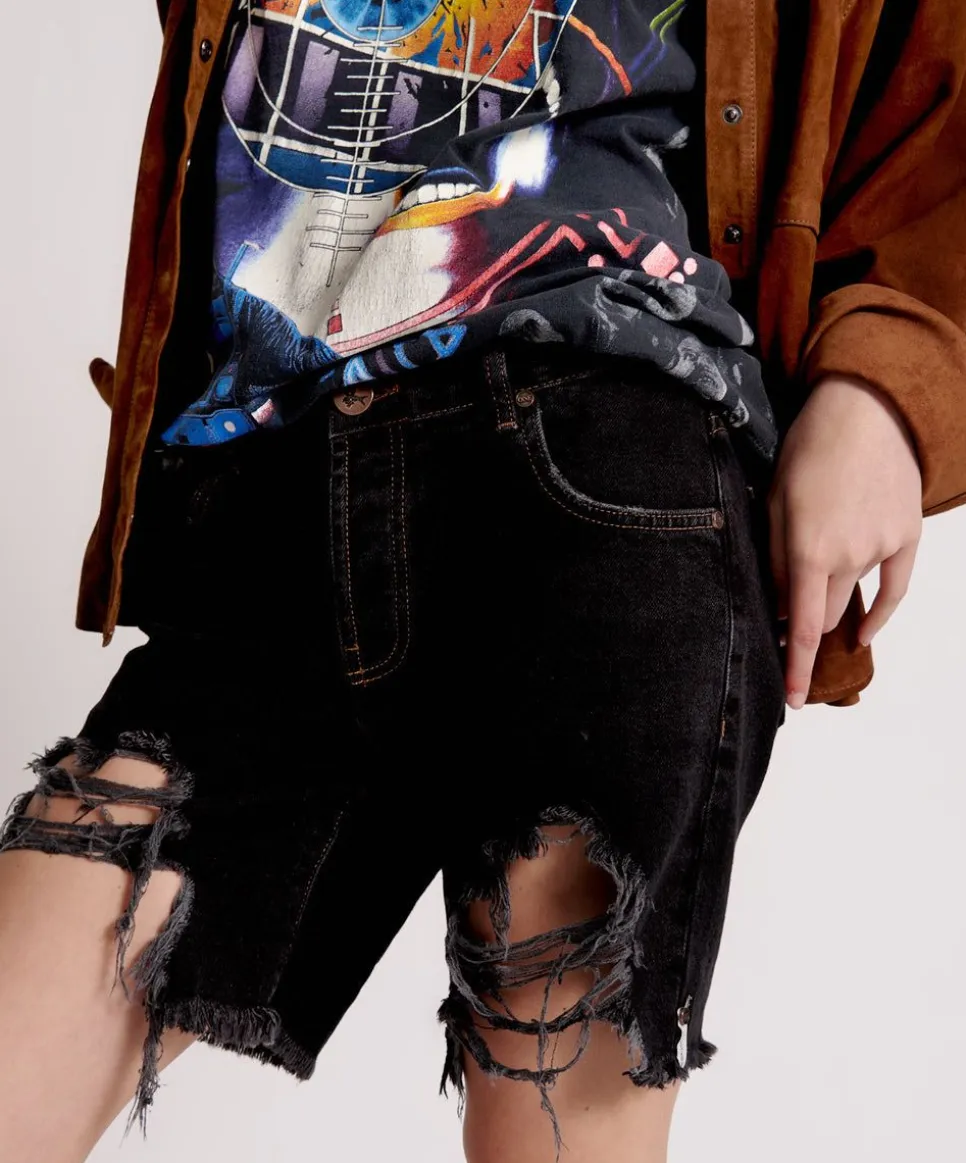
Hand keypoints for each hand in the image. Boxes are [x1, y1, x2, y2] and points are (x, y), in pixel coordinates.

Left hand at [768, 374, 922, 708]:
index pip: (801, 626)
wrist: (867, 408)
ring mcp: (883, 548)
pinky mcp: (908, 537)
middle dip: (803, 621)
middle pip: (822, 616)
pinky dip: (877, 613)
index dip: (797, 667)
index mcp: (808, 549)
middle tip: (785, 606)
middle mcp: (850, 556)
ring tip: (818, 561)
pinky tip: (863, 629)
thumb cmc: (807, 450)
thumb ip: (775, 558)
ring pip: (850, 598)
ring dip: (830, 598)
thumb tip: (777, 606)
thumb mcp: (773, 501)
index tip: (792, 700)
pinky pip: (894, 590)